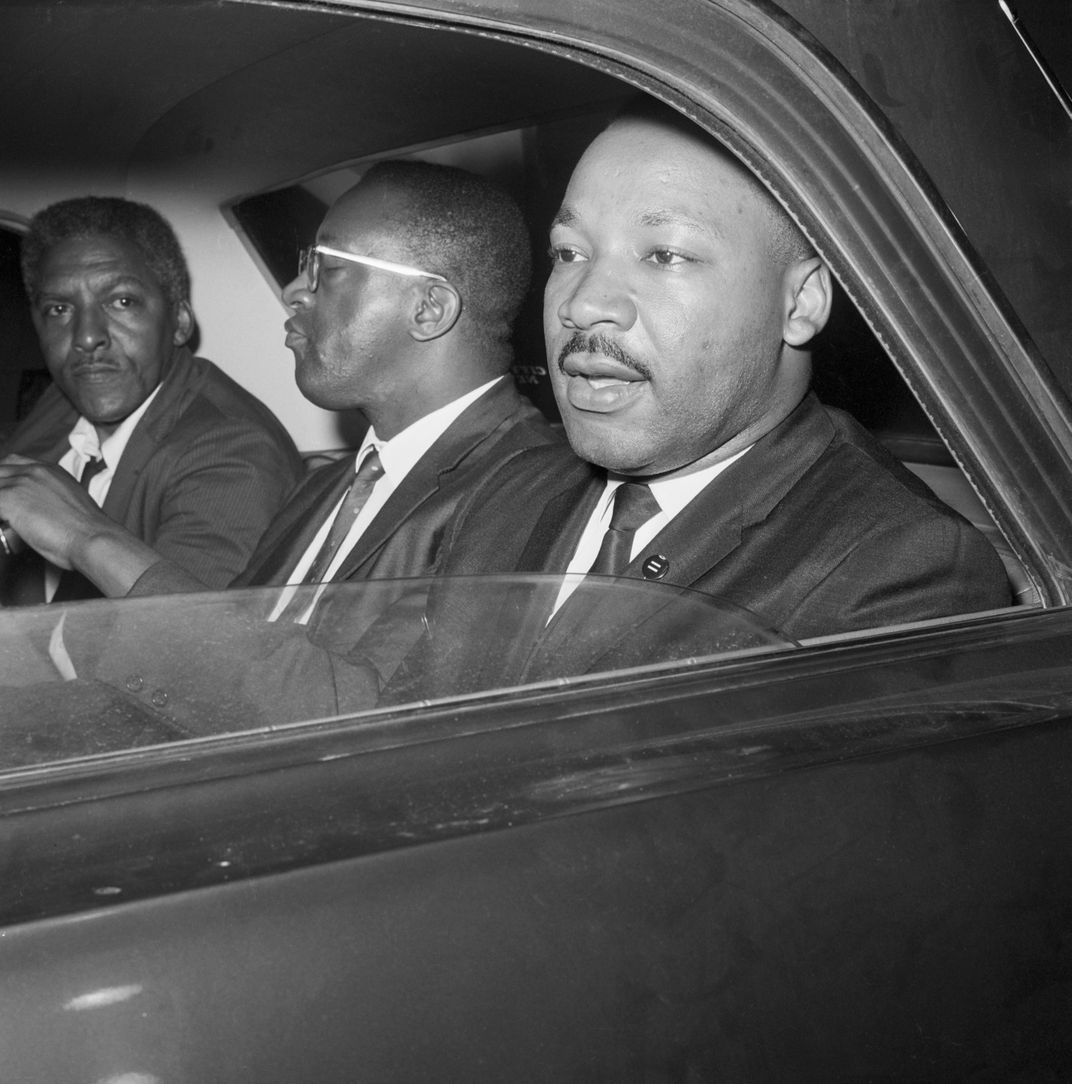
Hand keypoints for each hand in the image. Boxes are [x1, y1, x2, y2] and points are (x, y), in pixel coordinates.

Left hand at [0, 453, 110, 569]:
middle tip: (6, 510)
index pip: (14, 463)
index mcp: (51, 470)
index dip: (6, 477)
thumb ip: (54, 499)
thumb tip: (44, 512)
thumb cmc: (88, 531)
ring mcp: (20, 483)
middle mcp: (34, 471)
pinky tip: (5, 526)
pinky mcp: (8, 498)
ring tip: (8, 521)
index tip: (7, 492)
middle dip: (0, 489)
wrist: (92, 538)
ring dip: (1, 504)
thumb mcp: (73, 505)